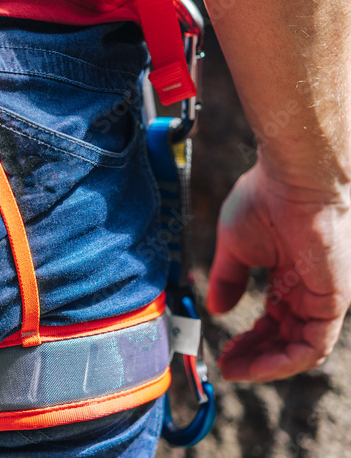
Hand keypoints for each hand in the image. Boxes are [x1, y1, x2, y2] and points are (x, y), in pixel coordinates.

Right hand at [208, 161, 350, 381]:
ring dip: (267, 364)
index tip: (223, 351)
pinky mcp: (333, 300)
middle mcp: (310, 291)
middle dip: (255, 357)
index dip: (249, 339)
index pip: (274, 321)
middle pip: (286, 340)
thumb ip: (229, 280)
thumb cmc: (264, 200)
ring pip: (301, 349)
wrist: (293, 180)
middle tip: (227, 366)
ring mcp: (324, 297)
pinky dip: (285, 361)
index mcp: (290, 277)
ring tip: (236, 369)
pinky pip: (314, 345)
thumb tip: (217, 309)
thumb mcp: (235, 247)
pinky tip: (257, 364)